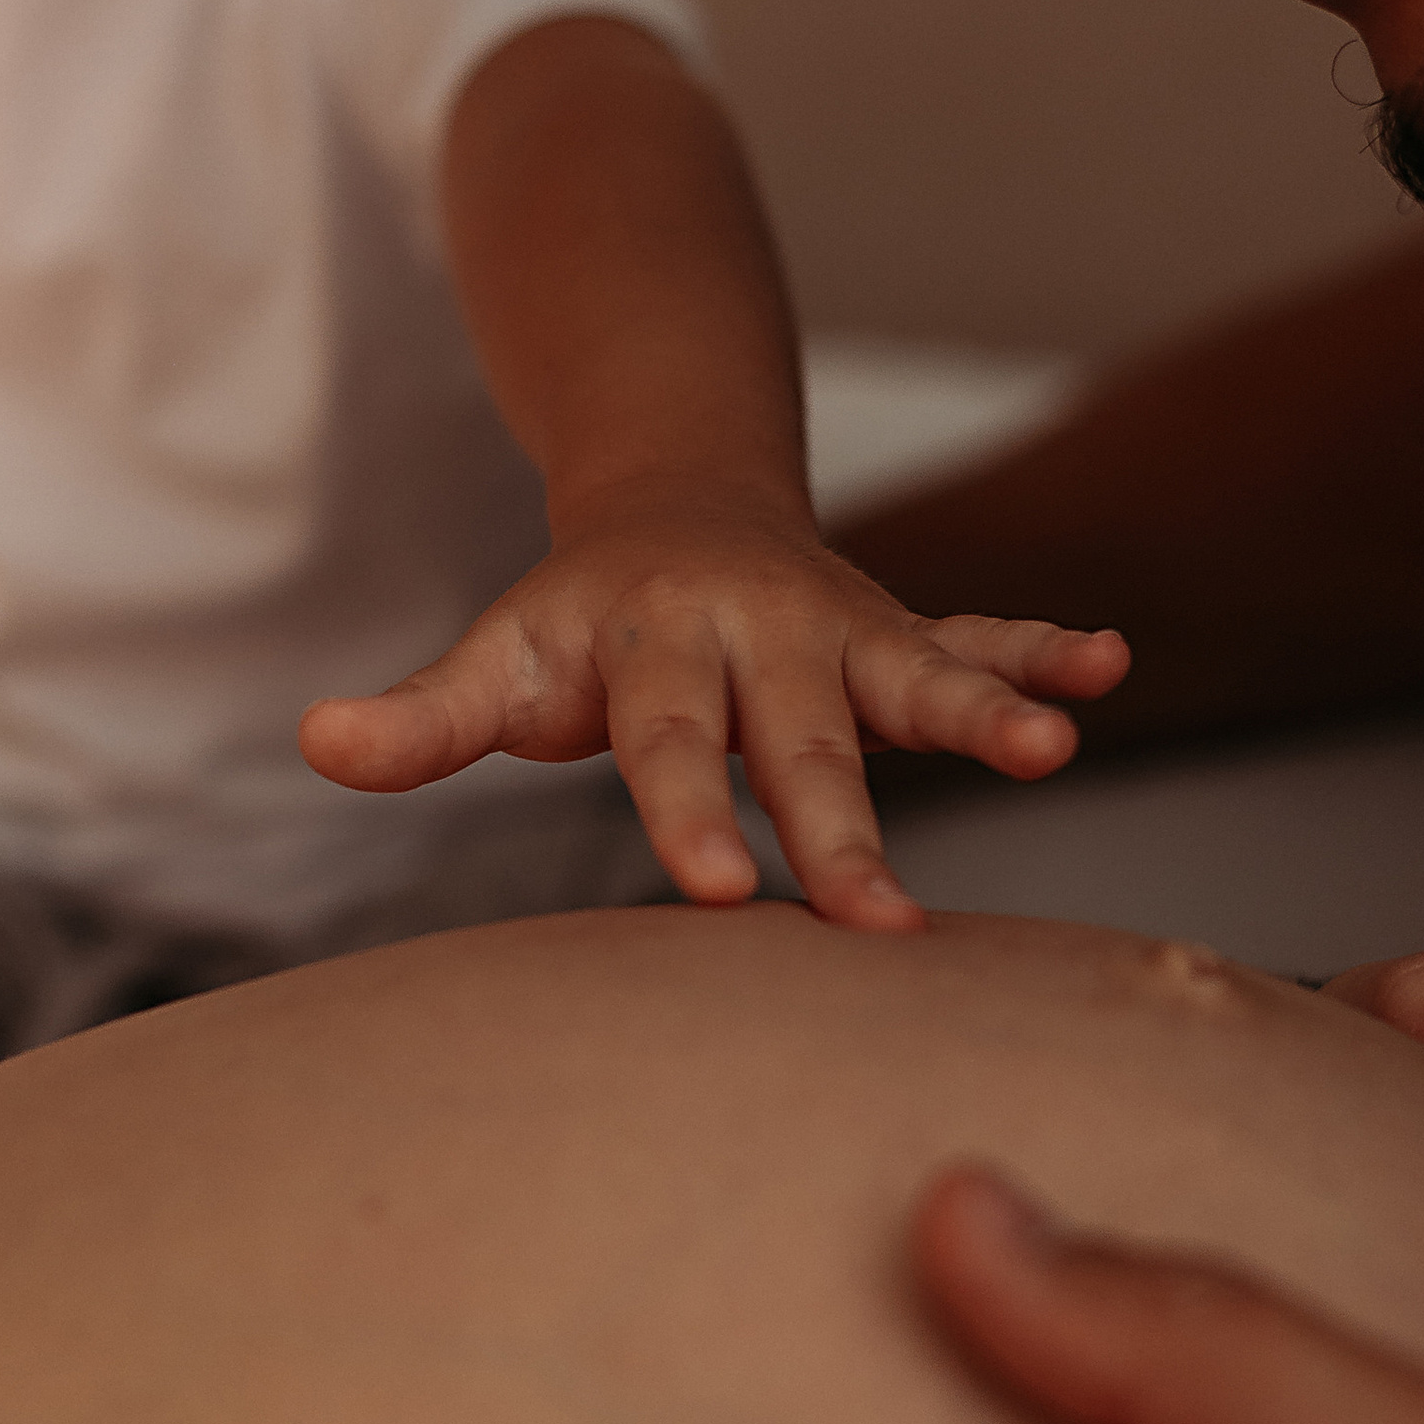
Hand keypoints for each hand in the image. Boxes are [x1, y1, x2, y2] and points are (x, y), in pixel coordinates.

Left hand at [298, 486, 1126, 930]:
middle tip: (878, 922)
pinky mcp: (899, 635)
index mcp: (654, 645)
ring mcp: (840, 630)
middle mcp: (757, 632)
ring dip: (989, 706)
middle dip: (841, 828)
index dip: (688, 817)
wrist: (674, 500)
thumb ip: (423, 716)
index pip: (667, 745)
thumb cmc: (577, 625)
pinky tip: (1110, 664)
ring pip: (918, 673)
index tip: (715, 895)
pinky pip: (978, 639)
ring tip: (1058, 745)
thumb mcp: (497, 661)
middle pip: (801, 741)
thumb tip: (313, 741)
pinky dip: (1044, 651)